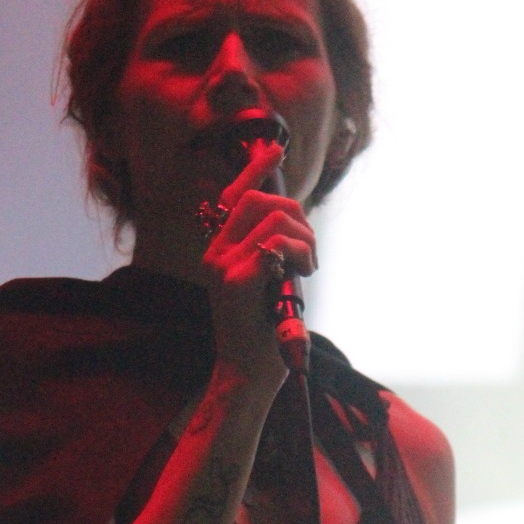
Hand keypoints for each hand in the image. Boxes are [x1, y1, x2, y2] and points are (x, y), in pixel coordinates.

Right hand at [200, 142, 317, 393]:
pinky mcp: (235, 279)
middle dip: (296, 216)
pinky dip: (300, 254)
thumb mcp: (268, 285)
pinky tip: (302, 274)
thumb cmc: (263, 335)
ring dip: (304, 240)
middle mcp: (216, 253)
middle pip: (259, 200)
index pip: (237, 196)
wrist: (247, 375)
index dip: (256, 168)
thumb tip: (294, 223)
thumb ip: (272, 253)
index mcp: (221, 251)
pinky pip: (277, 244)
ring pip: (274, 218)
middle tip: (307, 254)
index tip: (275, 149)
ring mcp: (223, 265)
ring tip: (306, 269)